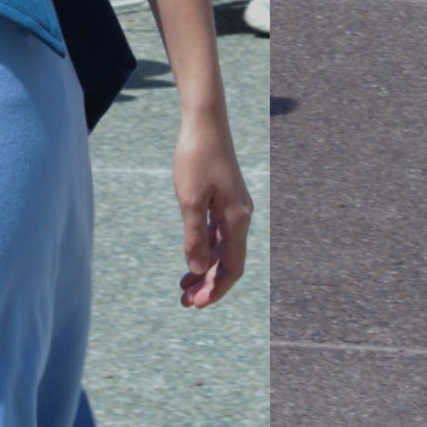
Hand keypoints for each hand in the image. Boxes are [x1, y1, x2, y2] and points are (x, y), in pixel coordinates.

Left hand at [175, 111, 251, 308]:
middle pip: (229, 262)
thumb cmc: (196, 158)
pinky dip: (206, 249)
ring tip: (184, 287)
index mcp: (237, 219)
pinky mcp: (225, 198)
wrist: (205, 122)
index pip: (232, 268)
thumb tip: (198, 269)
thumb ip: (195, 237)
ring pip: (223, 249)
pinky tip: (192, 257)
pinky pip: (219, 233)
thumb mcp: (190, 201)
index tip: (196, 305)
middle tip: (185, 302)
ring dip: (206, 270)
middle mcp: (241, 216)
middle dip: (209, 285)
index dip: (216, 289)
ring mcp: (234, 207)